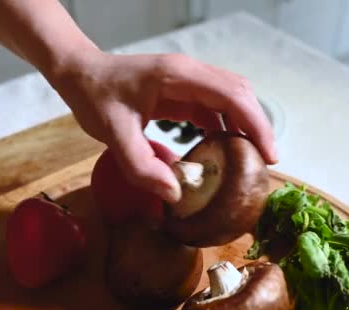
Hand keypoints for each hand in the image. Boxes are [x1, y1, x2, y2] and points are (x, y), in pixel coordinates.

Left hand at [48, 51, 276, 202]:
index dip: (256, 124)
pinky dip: (225, 128)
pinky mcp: (183, 91)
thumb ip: (140, 166)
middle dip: (258, 127)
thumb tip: (175, 196)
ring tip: (250, 161)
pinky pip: (214, 108)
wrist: (80, 74)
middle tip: (265, 163)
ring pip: (231, 100)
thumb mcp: (112, 134)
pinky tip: (223, 151)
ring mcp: (188, 81)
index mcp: (178, 76)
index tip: (269, 154)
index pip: (232, 96)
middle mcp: (190, 73)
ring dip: (244, 127)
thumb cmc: (94, 96)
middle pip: (240, 94)